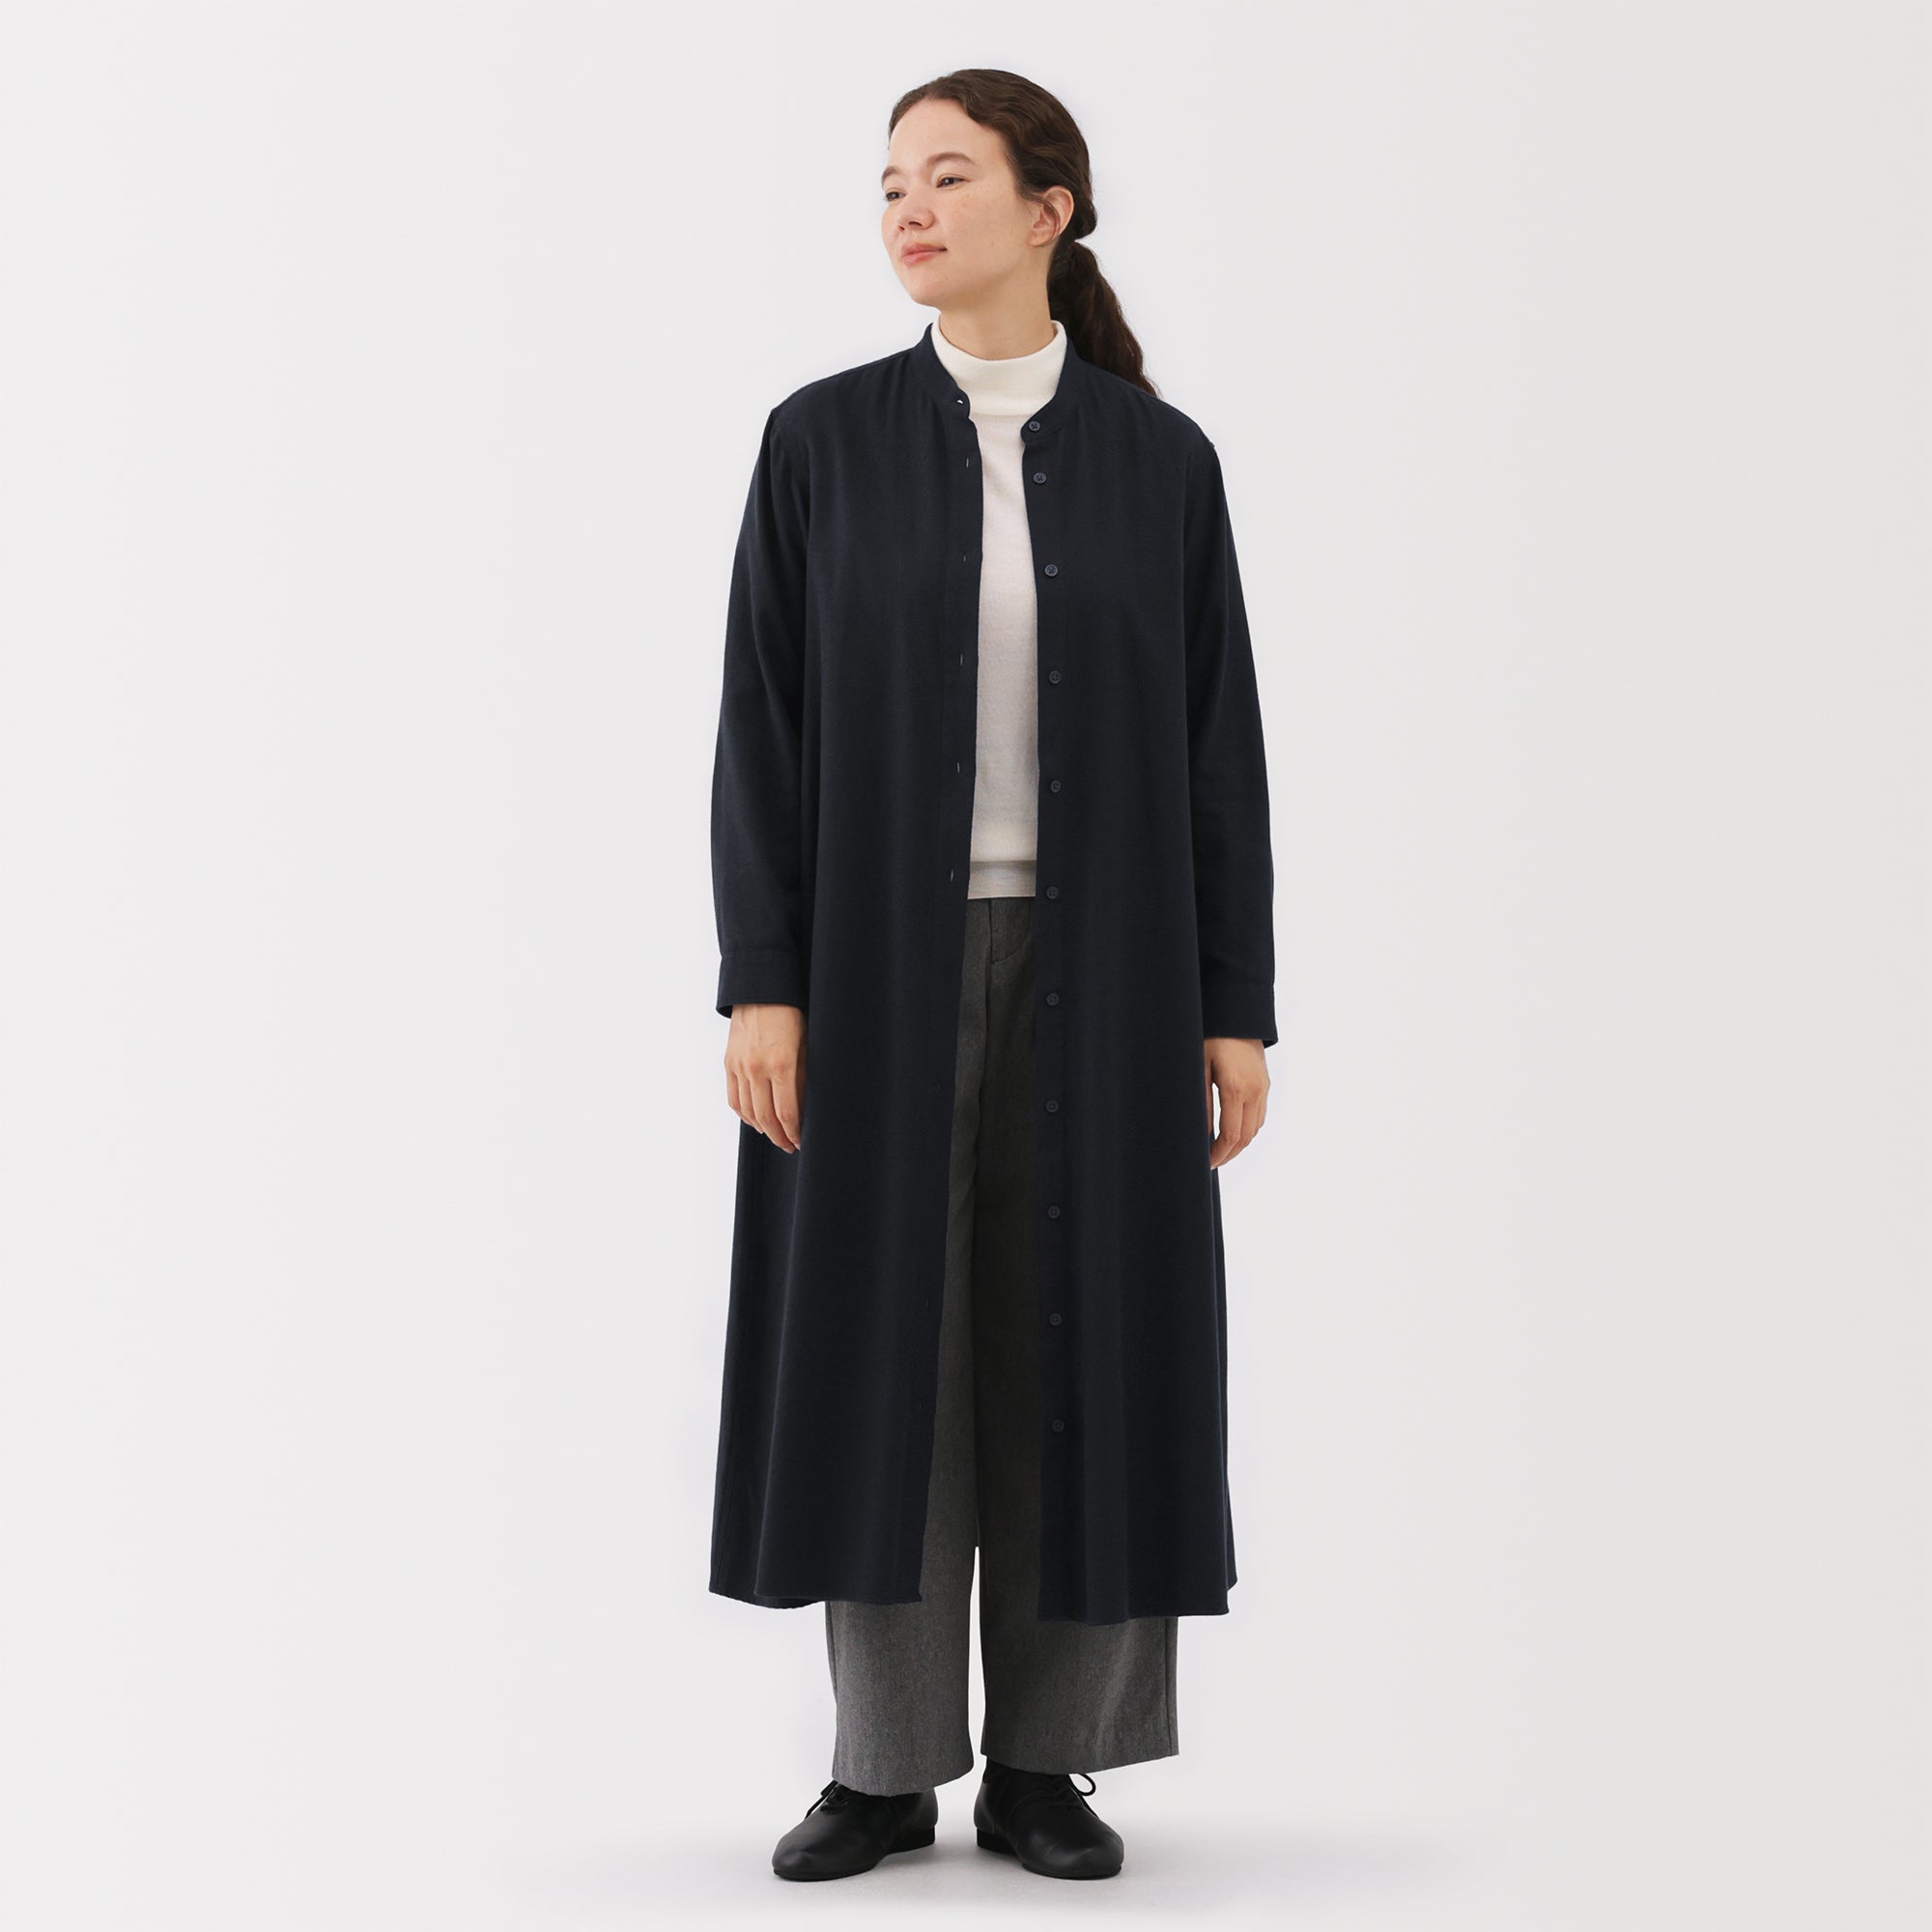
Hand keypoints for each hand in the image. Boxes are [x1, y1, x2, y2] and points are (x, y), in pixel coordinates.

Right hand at [726, 1004, 806, 1152]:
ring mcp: (740, 1067)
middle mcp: (757, 1068)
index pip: (787, 1112)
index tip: (801, 1142)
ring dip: (763, 1129)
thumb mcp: (807, 1044)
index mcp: (781, 1063)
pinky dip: (745, 1115)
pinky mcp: (729, 1064)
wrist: (761, 991)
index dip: (794, 1132)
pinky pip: (735, 1099)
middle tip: (790, 1146)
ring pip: (748, 1111)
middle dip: (780, 1137)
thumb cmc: (792, 1015)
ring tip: (776, 1136)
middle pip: (766, 1118)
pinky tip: (756, 1121)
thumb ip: (805, 1077)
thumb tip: (806, 1108)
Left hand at [1203, 1037, 1267, 1167]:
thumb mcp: (1199, 1067)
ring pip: (1256, 1129)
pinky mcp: (1265, 1083)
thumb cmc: (1211, 1037)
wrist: (1237, 1013)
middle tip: (1210, 1163)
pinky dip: (1248, 1129)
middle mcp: (1255, 1091)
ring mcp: (1263, 1087)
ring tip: (1219, 1150)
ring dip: (1239, 1144)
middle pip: (1246, 1138)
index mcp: (1236, 1089)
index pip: (1231, 1136)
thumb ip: (1202, 1102)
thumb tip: (1201, 1134)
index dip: (1218, 1155)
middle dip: (1228, 1155)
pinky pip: (1260, 1115)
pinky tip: (1233, 1131)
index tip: (1205, 1163)